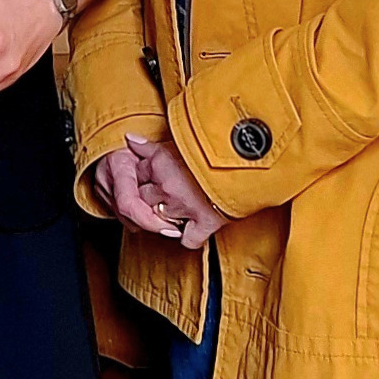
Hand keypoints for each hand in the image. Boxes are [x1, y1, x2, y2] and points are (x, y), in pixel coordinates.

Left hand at [124, 134, 224, 249]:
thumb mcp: (179, 139)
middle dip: (152, 197)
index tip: (154, 176)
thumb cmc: (217, 146)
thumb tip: (129, 139)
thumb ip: (151, 143)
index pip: (137, 175)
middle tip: (169, 191)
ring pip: (161, 219)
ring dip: (168, 215)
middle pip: (144, 199)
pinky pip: (188, 239)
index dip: (145, 176)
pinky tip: (192, 228)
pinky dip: (189, 236)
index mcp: (161, 163)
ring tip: (182, 205)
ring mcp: (184, 207)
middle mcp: (168, 186)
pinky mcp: (204, 223)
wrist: (249, 160)